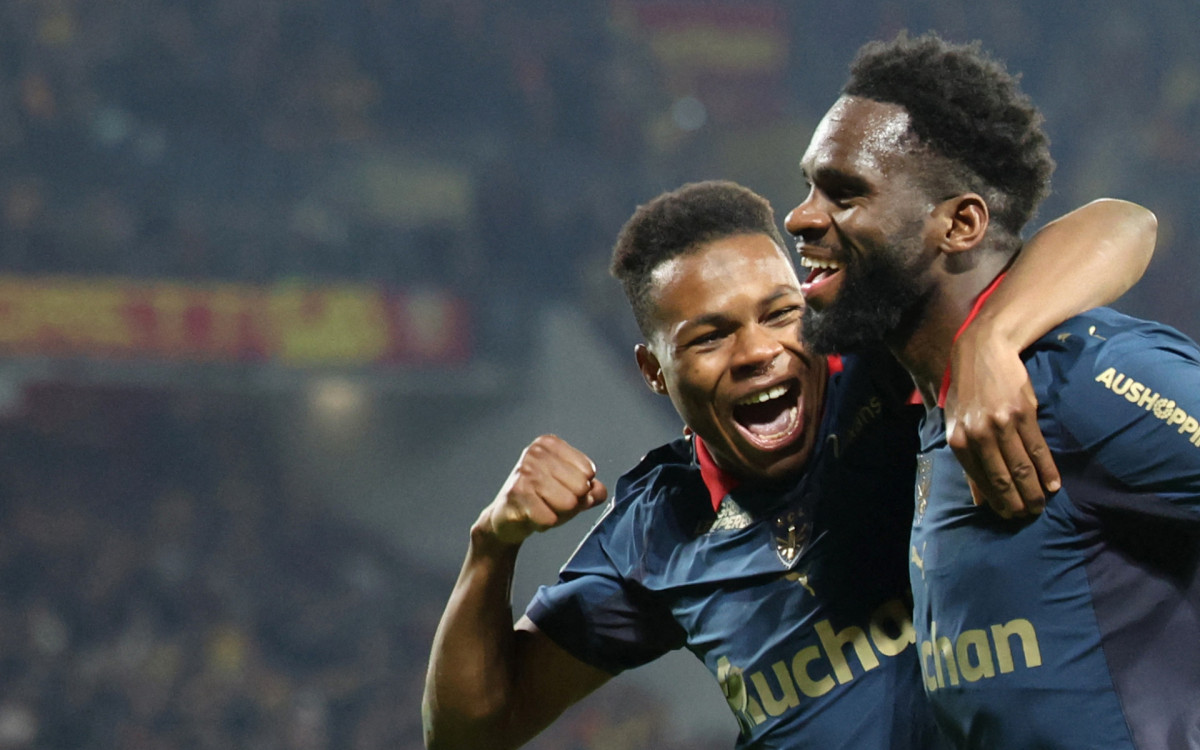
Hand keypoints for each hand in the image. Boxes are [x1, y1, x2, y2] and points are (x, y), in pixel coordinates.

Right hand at [476, 435, 608, 545]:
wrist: (504, 517)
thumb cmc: (538, 499)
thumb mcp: (569, 489)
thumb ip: (592, 489)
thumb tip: (598, 491)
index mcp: (550, 444)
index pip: (588, 471)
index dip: (581, 488)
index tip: (562, 488)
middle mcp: (535, 453)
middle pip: (580, 488)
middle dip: (572, 503)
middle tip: (551, 501)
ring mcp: (525, 472)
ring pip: (568, 503)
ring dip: (559, 514)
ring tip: (542, 507)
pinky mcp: (516, 494)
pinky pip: (550, 518)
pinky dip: (545, 523)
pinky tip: (532, 516)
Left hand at [946, 331, 1060, 517]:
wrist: (983, 351)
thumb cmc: (969, 392)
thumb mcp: (957, 424)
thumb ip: (968, 460)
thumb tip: (978, 498)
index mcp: (959, 440)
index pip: (980, 480)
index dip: (996, 501)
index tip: (1008, 516)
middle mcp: (978, 435)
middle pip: (1002, 478)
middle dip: (1016, 502)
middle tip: (1027, 516)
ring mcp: (1001, 425)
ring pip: (1021, 467)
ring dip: (1033, 491)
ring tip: (1040, 505)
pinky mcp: (1022, 414)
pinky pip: (1037, 449)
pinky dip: (1046, 470)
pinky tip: (1053, 485)